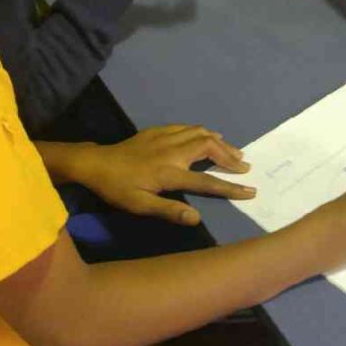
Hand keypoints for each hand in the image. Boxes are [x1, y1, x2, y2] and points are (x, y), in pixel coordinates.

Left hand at [71, 125, 254, 225]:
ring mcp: (165, 137)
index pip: (207, 181)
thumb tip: (196, 218)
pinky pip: (187, 127)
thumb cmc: (117, 188)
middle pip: (209, 148)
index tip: (250, 190)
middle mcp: (172, 151)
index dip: (230, 187)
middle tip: (244, 167)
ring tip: (234, 151)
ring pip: (200, 133)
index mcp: (169, 172)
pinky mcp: (158, 131)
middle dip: (230, 157)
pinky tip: (208, 136)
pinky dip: (203, 131)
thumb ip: (168, 211)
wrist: (95, 163)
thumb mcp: (139, 205)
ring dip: (220, 142)